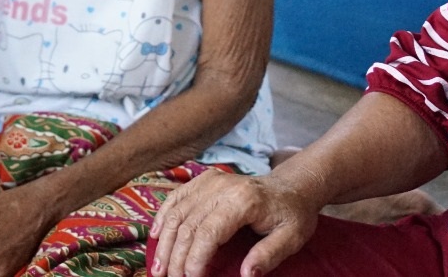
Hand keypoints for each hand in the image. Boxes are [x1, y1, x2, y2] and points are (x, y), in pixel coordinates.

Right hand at [149, 171, 318, 276]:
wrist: (292, 186)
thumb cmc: (292, 214)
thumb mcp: (292, 238)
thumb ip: (269, 255)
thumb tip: (246, 275)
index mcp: (243, 201)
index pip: (209, 232)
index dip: (194, 259)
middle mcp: (221, 187)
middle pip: (188, 224)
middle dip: (175, 256)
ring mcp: (209, 181)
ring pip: (177, 212)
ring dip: (163, 242)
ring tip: (157, 267)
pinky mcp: (203, 180)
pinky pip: (176, 198)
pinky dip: (162, 217)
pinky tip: (154, 236)